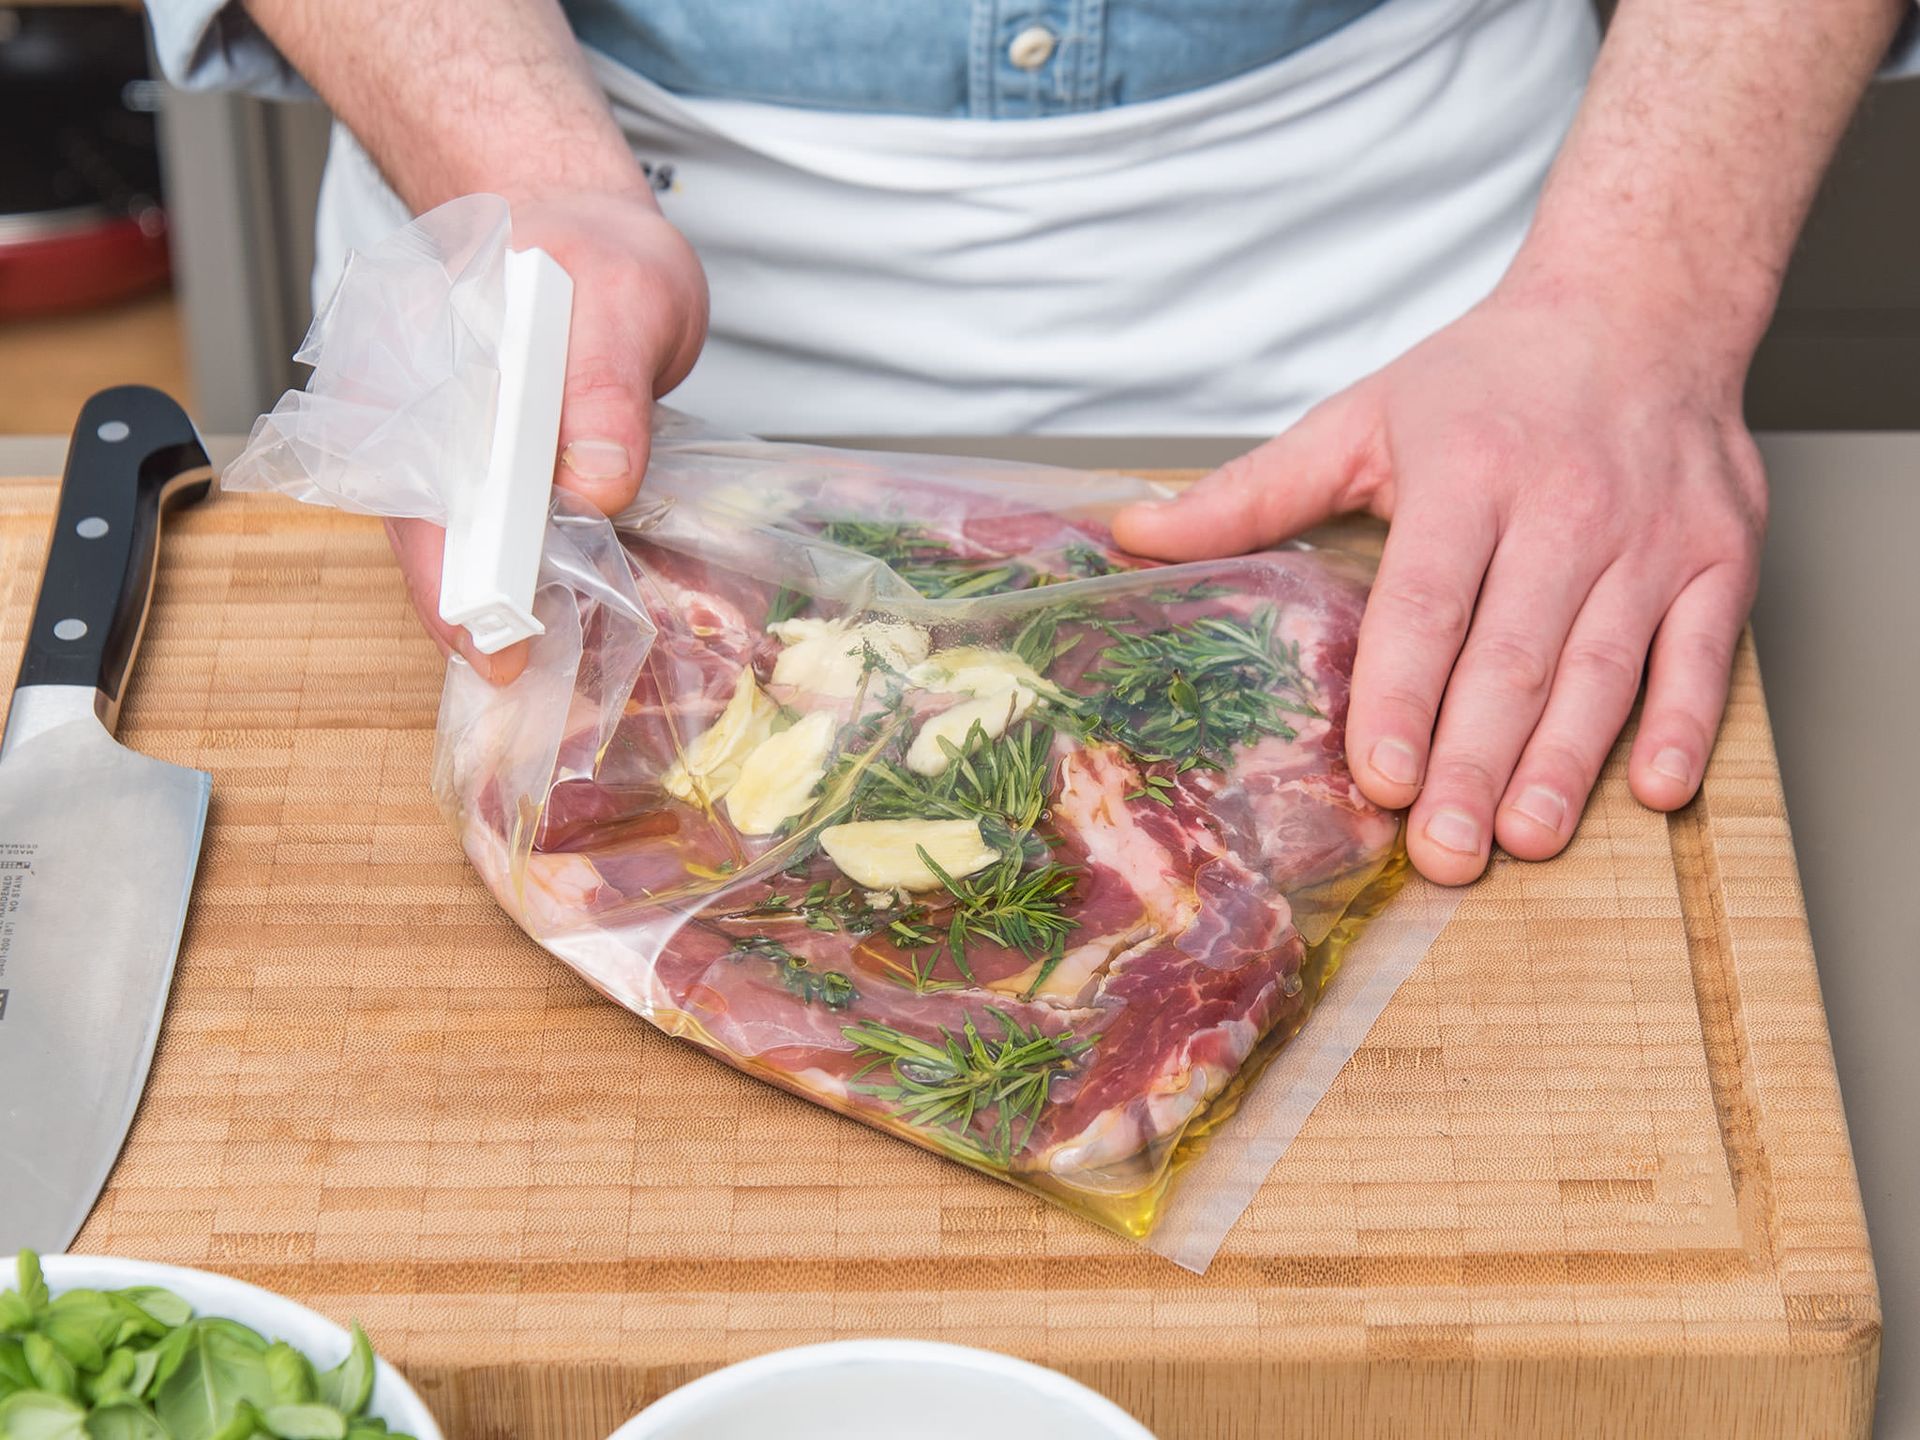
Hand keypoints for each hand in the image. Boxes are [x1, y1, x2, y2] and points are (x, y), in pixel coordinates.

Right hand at [389, 187, 708, 682]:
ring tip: (527, 670)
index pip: (420, 477)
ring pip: (446, 541)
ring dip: (484, 605)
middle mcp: (403, 407)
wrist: (576, 236)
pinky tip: (540, 624)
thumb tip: (595, 479)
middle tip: (513, 680)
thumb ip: (608, 382)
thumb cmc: (592, 260)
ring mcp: (430, 442)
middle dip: (464, 611)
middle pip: (421, 525)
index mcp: (421, 352)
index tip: (493, 638)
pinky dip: (508, 580)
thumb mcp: (624, 298)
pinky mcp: (467, 469)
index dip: (452, 569)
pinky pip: (477, 536)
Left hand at [1110, 286, 1766, 884]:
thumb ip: (1253, 491)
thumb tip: (1136, 535)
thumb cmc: (1490, 381)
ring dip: (1565, 764)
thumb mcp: (1362, 419)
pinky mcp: (1722, 557)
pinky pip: (1706, 653)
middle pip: (1512, 654)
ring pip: (1603, 668)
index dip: (1401, 693)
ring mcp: (1651, 536)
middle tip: (1442, 852)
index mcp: (1465, 471)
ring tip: (1525, 840)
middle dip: (1473, 762)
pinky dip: (1685, 723)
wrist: (1642, 307)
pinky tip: (1652, 790)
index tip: (1377, 776)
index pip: (1426, 600)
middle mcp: (1564, 505)